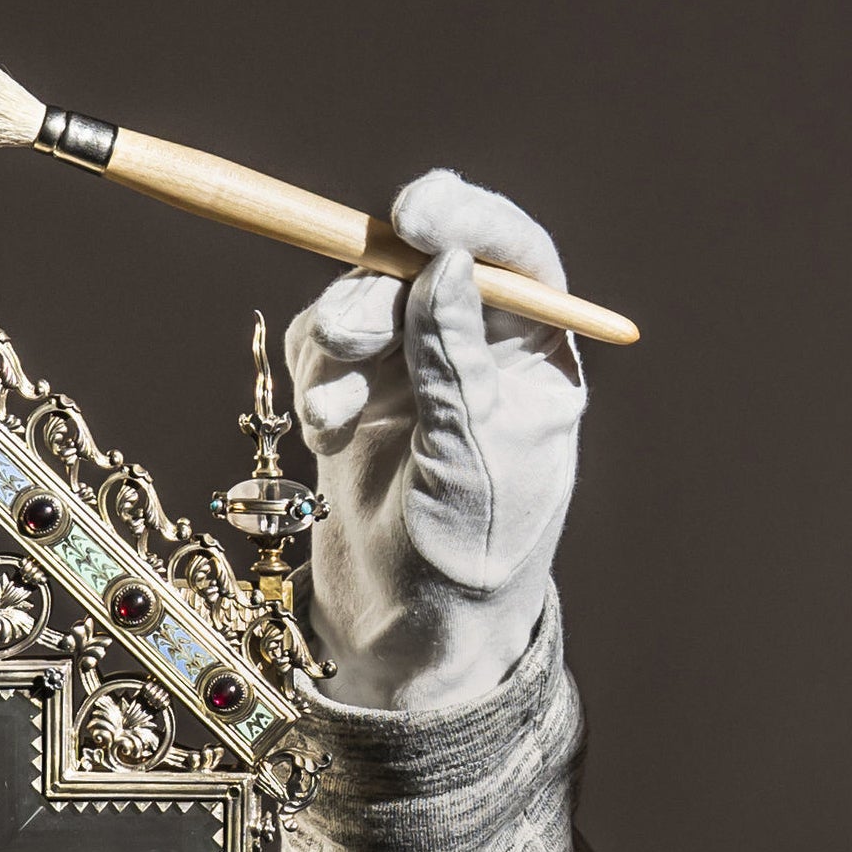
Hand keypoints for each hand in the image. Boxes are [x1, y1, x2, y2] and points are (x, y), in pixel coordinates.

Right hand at [285, 169, 587, 713]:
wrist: (410, 637)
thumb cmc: (469, 564)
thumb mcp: (473, 466)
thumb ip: (456, 365)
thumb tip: (450, 268)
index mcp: (535, 362)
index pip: (514, 258)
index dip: (468, 219)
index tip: (416, 214)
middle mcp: (477, 354)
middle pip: (423, 270)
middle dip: (375, 295)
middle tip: (345, 336)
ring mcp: (414, 372)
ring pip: (364, 304)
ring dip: (337, 345)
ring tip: (331, 416)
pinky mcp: (359, 396)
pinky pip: (324, 350)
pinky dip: (316, 380)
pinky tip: (325, 435)